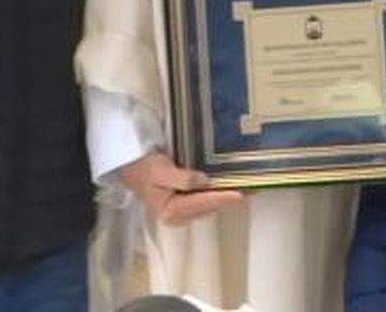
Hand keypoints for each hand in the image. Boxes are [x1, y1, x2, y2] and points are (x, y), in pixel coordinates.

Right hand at [118, 151, 243, 225]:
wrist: (131, 169)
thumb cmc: (144, 168)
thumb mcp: (160, 170)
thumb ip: (182, 178)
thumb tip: (204, 181)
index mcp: (171, 211)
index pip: (203, 202)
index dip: (223, 197)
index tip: (240, 193)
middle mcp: (179, 216)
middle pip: (211, 207)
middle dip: (232, 199)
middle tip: (254, 189)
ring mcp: (182, 214)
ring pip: (212, 206)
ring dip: (229, 198)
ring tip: (249, 189)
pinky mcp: (185, 207)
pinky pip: (207, 203)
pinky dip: (220, 196)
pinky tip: (232, 189)